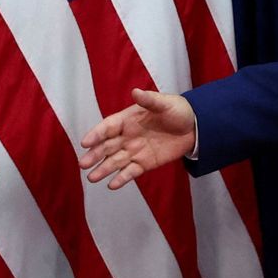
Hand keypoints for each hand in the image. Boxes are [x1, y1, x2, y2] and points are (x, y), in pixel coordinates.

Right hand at [77, 88, 196, 188]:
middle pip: (107, 147)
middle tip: (83, 164)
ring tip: (92, 178)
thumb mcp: (164, 103)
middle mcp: (127, 136)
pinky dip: (121, 178)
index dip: (96, 134)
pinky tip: (112, 185)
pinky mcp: (144, 163)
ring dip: (104, 169)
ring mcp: (134, 151)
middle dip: (94, 155)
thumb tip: (135, 92)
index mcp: (127, 119)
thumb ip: (149, 100)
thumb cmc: (176, 110)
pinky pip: (130, 172)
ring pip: (115, 161)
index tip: (85, 142)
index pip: (108, 127)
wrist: (194, 127)